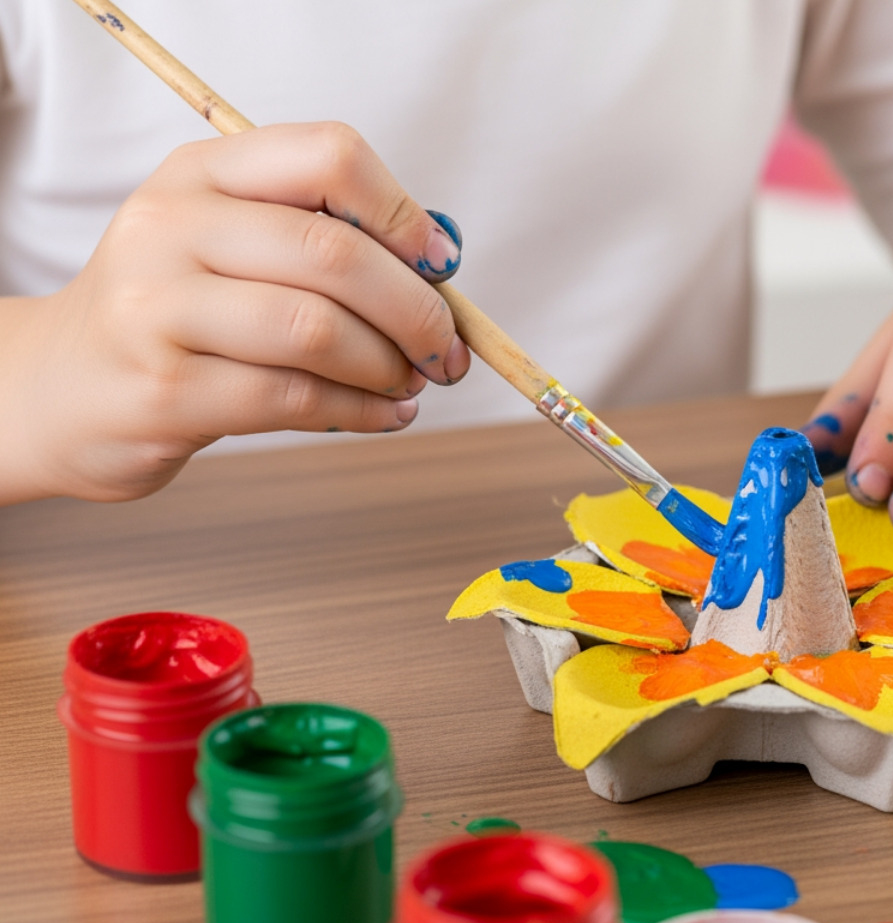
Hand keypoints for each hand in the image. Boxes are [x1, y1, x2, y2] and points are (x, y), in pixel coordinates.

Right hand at [0, 122, 466, 503]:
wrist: (63, 387)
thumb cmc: (180, 314)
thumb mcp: (232, 245)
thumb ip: (326, 238)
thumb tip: (442, 264)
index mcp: (201, 172)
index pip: (327, 155)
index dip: (403, 213)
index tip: (441, 266)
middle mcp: (171, 226)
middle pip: (333, 253)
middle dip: (416, 311)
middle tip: (447, 350)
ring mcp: (158, 308)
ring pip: (316, 330)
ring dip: (387, 367)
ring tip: (409, 384)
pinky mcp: (165, 389)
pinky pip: (294, 399)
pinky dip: (362, 412)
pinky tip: (383, 415)